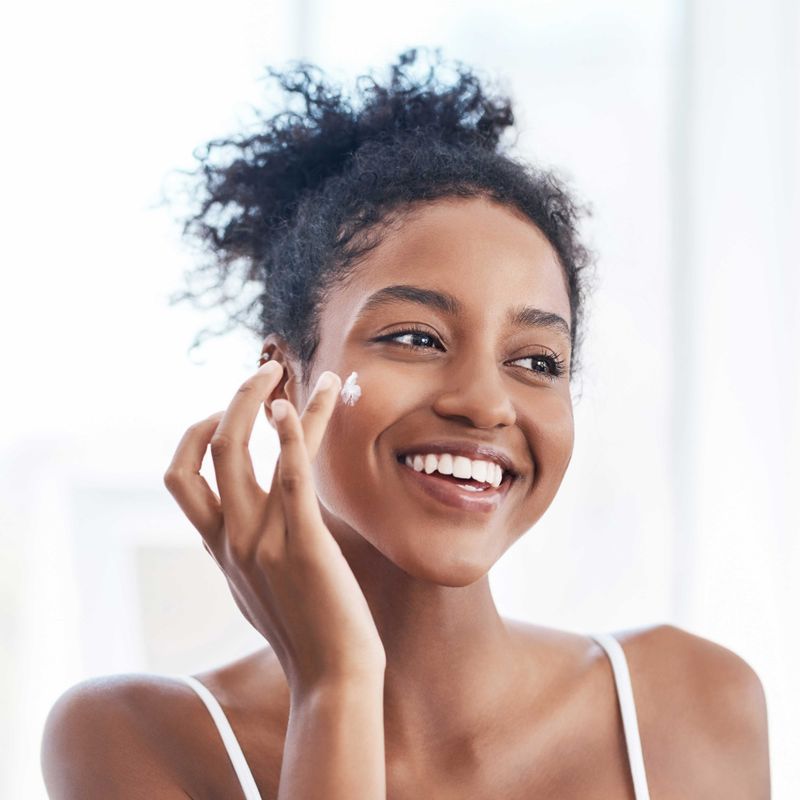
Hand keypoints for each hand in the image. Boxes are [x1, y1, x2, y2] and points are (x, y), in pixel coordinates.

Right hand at [164, 362, 385, 694]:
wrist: (332, 679)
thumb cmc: (306, 633)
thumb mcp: (260, 589)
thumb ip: (247, 554)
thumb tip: (253, 529)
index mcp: (220, 547)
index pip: (181, 478)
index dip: (194, 436)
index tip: (226, 412)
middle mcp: (231, 538)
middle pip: (208, 451)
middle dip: (232, 401)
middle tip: (264, 371)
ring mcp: (262, 539)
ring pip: (242, 451)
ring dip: (263, 400)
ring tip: (285, 369)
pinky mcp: (302, 542)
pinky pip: (291, 474)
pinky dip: (295, 432)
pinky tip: (306, 402)